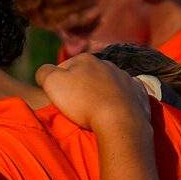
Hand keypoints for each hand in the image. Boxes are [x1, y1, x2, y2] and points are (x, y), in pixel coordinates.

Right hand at [36, 54, 150, 134]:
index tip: (58, 99)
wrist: (119, 120)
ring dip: (100, 93)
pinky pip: (126, 93)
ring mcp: (125, 77)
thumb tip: (44, 71)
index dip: (57, 84)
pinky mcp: (137, 91)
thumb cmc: (82, 101)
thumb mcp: (52, 83)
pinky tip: (115, 111)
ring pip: (107, 83)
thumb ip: (44, 72)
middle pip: (87, 75)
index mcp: (85, 59)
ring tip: (94, 113)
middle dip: (81, 87)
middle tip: (76, 108)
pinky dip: (119, 100)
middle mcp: (106, 63)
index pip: (64, 67)